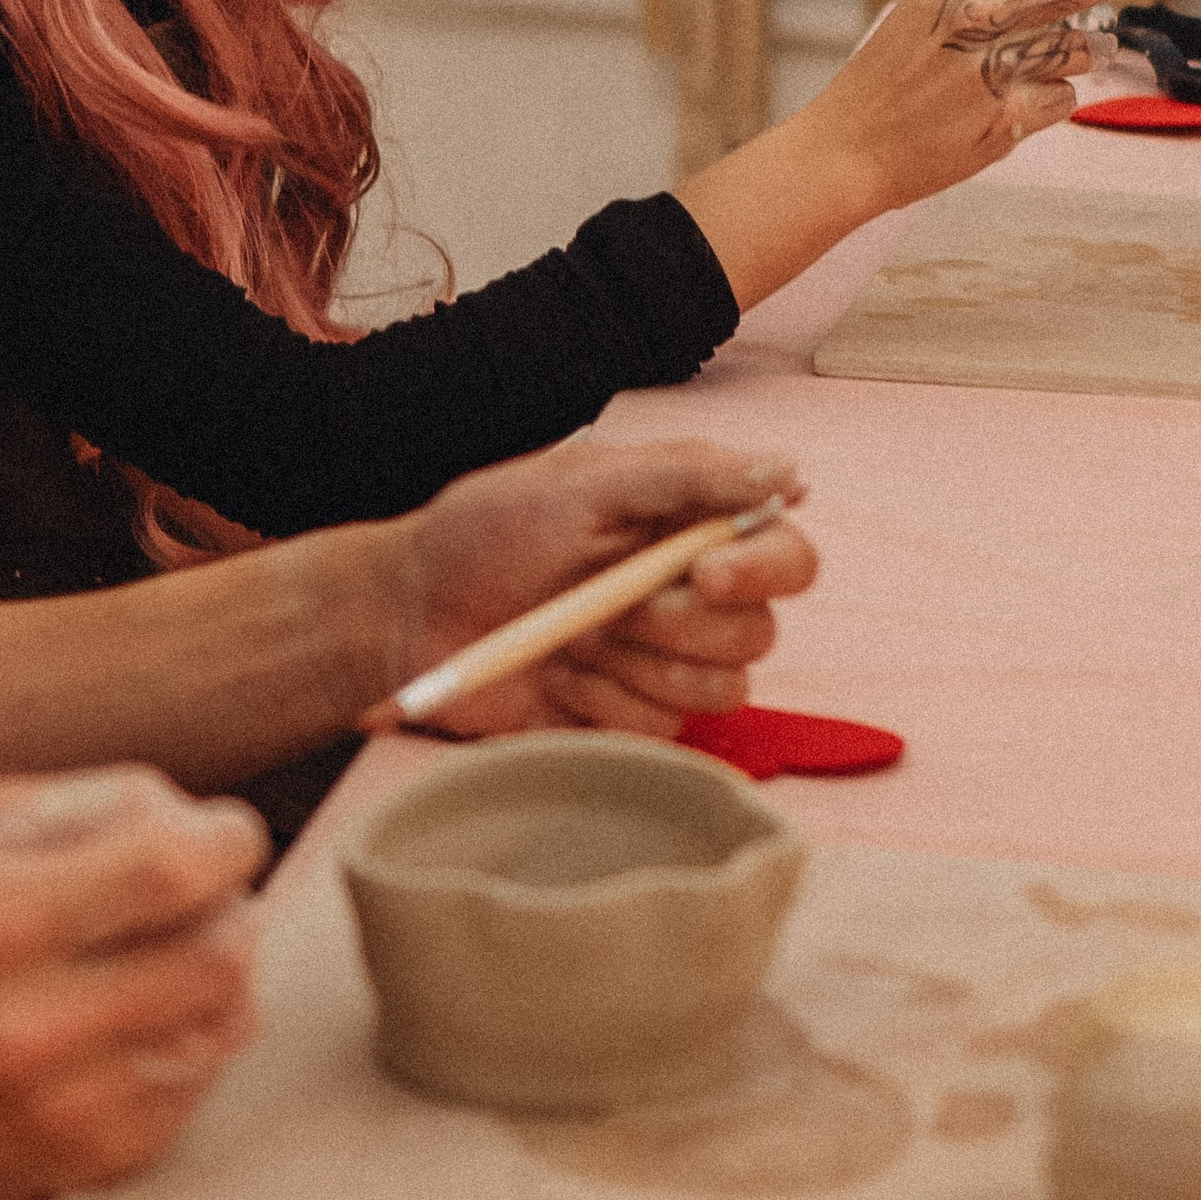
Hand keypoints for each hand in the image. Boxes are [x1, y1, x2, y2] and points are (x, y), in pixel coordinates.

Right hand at [0, 767, 265, 1199]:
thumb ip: (100, 802)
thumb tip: (202, 822)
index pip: (172, 866)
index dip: (227, 843)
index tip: (223, 841)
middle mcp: (31, 1019)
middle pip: (222, 949)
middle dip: (231, 913)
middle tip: (200, 909)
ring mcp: (68, 1103)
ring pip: (230, 1019)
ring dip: (222, 982)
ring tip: (170, 969)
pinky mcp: (99, 1160)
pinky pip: (207, 1082)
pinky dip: (195, 1046)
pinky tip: (142, 1033)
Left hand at [386, 441, 817, 741]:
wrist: (411, 615)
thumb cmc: (487, 533)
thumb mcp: (582, 486)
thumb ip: (687, 477)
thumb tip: (789, 472)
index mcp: (688, 526)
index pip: (783, 552)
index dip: (765, 567)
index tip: (709, 572)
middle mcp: (690, 594)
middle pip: (761, 630)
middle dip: (688, 624)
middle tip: (616, 609)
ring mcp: (663, 662)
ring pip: (724, 687)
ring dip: (645, 664)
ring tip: (577, 636)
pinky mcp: (631, 716)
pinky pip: (664, 727)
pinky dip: (608, 702)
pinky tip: (560, 676)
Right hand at [679, 0, 1200, 307]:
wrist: (849, 147)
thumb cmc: (893, 75)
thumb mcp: (932, 8)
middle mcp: (981, 11)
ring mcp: (995, 66)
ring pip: (1082, 46)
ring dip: (1076, 55)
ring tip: (1019, 72)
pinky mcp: (1006, 118)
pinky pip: (1063, 100)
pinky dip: (1045, 104)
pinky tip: (998, 112)